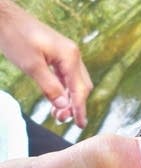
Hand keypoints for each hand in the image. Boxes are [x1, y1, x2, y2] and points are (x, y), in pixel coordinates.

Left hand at [0, 0, 92, 127]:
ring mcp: (66, 54)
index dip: (79, 109)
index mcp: (70, 57)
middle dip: (74, 105)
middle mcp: (72, 55)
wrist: (4, 17)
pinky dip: (63, 89)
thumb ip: (50, 87)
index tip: (80, 125)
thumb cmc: (15, 37)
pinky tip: (56, 98)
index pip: (79, 89)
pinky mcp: (58, 54)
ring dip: (69, 99)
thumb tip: (64, 106)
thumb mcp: (31, 66)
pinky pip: (66, 76)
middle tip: (61, 120)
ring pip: (74, 82)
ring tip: (57, 113)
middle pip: (81, 86)